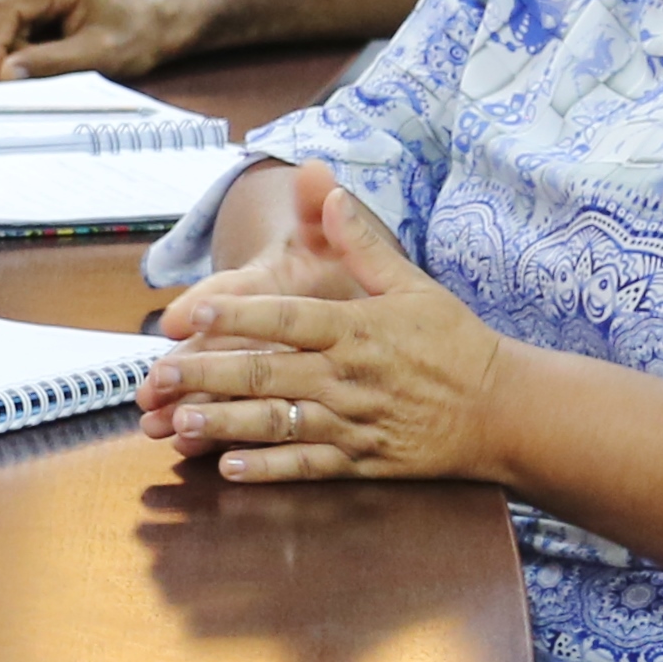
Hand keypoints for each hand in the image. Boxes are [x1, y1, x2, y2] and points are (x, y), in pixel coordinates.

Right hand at [0, 0, 191, 78]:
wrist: (148, 28)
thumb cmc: (131, 38)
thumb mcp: (94, 57)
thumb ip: (49, 63)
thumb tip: (5, 73)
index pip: (6, 6)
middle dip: (3, 50)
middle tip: (18, 83)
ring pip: (1, 19)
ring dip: (11, 49)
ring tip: (41, 69)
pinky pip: (11, 21)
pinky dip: (19, 44)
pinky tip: (42, 56)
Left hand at [143, 167, 512, 480]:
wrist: (504, 410)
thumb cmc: (455, 343)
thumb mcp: (413, 284)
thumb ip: (363, 244)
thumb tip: (330, 191)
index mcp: (358, 328)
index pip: (289, 318)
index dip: (239, 316)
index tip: (195, 312)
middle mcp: (349, 377)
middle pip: (267, 372)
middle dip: (207, 373)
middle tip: (158, 376)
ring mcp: (353, 423)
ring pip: (278, 422)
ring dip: (226, 423)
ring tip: (180, 421)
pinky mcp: (362, 462)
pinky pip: (307, 467)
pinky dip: (267, 470)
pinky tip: (227, 467)